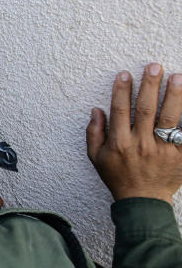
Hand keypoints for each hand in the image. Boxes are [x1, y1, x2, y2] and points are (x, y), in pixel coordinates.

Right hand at [86, 64, 181, 202]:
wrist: (143, 201)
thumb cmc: (118, 177)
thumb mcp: (96, 157)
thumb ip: (94, 133)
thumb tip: (97, 110)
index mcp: (119, 143)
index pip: (120, 110)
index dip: (122, 90)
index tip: (125, 73)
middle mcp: (140, 144)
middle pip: (146, 109)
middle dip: (150, 85)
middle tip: (154, 66)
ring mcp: (162, 150)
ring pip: (169, 118)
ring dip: (174, 95)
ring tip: (177, 77)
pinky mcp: (179, 156)